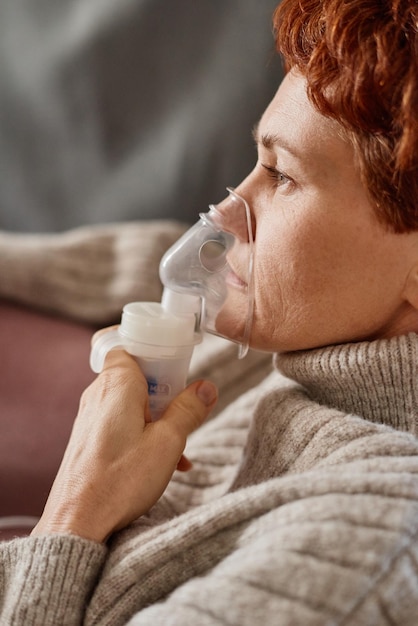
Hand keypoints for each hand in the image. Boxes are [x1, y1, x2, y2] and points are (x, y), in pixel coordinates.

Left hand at [32, 349, 216, 542]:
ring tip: (176, 446)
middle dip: (163, 389)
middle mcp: (98, 395)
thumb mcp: (168, 442)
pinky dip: (142, 432)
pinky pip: (120, 422)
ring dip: (156, 416)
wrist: (77, 522)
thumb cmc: (120, 480)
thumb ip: (189, 410)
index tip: (177, 367)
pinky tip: (162, 461)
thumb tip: (207, 386)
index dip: (154, 350)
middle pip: (134, 373)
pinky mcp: (88, 438)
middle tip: (182, 411)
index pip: (127, 343)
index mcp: (116, 385)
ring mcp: (89, 417)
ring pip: (130, 401)